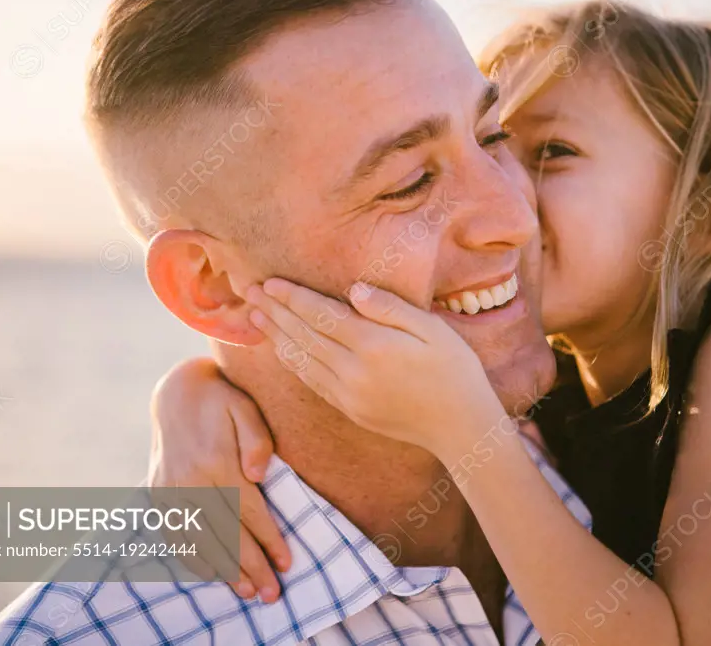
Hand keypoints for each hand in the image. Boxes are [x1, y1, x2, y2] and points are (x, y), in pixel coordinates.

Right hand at [149, 357, 290, 601]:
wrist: (177, 391)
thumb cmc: (223, 400)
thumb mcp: (246, 408)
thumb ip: (257, 439)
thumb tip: (260, 474)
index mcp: (215, 461)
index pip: (249, 511)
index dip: (269, 539)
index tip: (286, 563)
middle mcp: (189, 480)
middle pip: (226, 533)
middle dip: (251, 565)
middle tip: (272, 593)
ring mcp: (169, 490)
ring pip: (200, 540)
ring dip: (225, 569)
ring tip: (248, 591)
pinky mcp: (157, 494)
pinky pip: (174, 534)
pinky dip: (192, 557)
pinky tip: (212, 573)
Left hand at [246, 280, 506, 457]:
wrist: (460, 427)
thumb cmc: (455, 371)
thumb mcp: (435, 330)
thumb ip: (392, 308)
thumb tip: (354, 290)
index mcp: (375, 346)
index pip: (322, 316)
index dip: (294, 298)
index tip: (271, 282)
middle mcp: (355, 371)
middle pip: (304, 336)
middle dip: (275, 312)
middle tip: (249, 291)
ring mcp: (349, 394)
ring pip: (302, 360)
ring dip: (276, 336)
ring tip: (255, 316)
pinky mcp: (350, 410)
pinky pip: (312, 382)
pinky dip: (292, 362)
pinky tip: (282, 350)